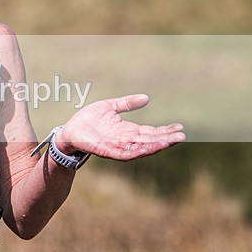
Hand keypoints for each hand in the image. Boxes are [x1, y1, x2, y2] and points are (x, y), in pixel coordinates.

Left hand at [57, 94, 184, 160]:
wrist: (69, 130)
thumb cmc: (88, 120)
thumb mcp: (109, 107)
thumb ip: (126, 104)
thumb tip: (146, 98)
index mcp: (127, 131)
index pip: (150, 132)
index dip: (164, 130)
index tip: (179, 127)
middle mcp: (125, 140)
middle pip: (150, 141)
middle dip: (165, 139)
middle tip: (182, 135)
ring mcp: (117, 146)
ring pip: (141, 148)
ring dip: (155, 145)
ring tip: (170, 141)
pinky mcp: (107, 150)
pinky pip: (125, 153)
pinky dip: (137, 151)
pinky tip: (147, 147)